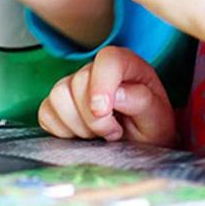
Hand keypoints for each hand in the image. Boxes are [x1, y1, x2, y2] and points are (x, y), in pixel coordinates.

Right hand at [38, 46, 176, 146]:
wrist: (140, 146)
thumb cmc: (150, 128)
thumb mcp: (158, 118)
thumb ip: (142, 102)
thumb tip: (118, 94)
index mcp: (126, 65)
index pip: (107, 59)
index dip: (102, 84)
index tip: (104, 112)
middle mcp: (97, 70)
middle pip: (78, 82)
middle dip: (94, 118)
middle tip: (113, 133)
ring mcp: (74, 85)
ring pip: (58, 95)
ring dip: (77, 125)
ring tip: (98, 135)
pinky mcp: (57, 104)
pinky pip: (46, 113)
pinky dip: (61, 130)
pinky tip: (81, 136)